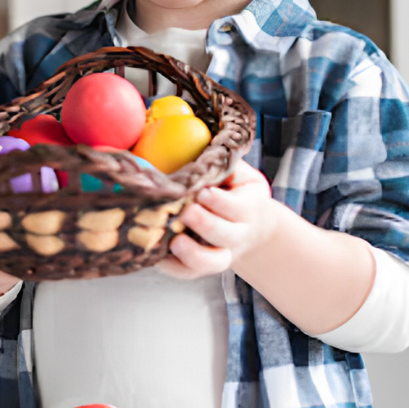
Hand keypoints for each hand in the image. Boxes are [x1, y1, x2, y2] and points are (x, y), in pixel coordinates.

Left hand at [158, 160, 278, 279]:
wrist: (250, 223)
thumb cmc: (235, 189)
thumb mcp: (237, 172)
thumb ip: (222, 160)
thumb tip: (196, 135)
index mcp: (249, 207)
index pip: (240, 207)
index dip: (222, 202)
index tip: (204, 192)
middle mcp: (238, 233)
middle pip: (227, 236)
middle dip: (207, 225)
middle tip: (187, 212)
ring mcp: (221, 252)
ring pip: (212, 261)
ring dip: (194, 254)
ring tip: (175, 241)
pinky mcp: (201, 265)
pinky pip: (189, 272)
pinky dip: (174, 267)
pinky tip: (158, 257)